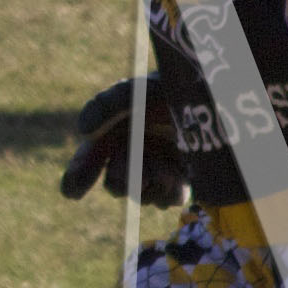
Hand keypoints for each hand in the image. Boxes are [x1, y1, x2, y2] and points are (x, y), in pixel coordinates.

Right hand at [55, 77, 194, 207]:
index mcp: (116, 132)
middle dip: (121, 179)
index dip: (78, 177)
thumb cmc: (172, 88)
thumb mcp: (137, 90)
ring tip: (162, 163)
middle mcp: (135, 155)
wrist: (212, 98)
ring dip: (148, 183)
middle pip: (115, 185)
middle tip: (134, 163)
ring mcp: (158, 170)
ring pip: (141, 196)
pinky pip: (167, 200)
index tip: (74, 191)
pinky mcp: (183, 180)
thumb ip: (107, 104)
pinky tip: (176, 173)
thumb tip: (83, 131)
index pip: (89, 159)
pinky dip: (168, 190)